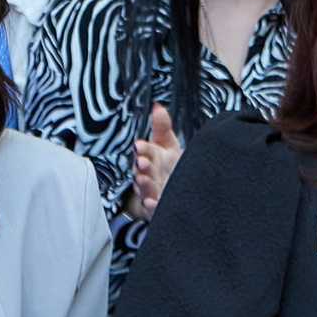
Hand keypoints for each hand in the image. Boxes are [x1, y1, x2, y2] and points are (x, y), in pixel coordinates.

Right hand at [124, 102, 181, 220]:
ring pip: (145, 189)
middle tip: (142, 161)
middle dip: (142, 165)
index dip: (143, 149)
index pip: (145, 151)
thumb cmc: (169, 167)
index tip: (141, 145)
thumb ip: (162, 127)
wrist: (175, 192)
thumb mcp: (167, 145)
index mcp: (150, 158)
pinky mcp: (157, 209)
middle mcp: (148, 175)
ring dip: (143, 184)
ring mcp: (152, 192)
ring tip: (142, 179)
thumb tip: (158, 107)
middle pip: (143, 170)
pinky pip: (152, 209)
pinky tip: (151, 202)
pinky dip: (150, 206)